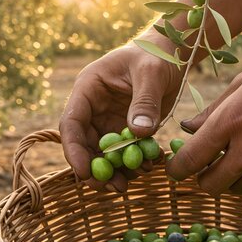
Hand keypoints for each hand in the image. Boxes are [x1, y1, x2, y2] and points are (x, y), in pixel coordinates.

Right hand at [60, 42, 182, 191]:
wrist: (170, 54)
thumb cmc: (156, 55)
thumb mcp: (151, 73)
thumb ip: (144, 101)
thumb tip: (138, 134)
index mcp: (87, 89)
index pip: (71, 124)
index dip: (74, 150)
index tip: (85, 173)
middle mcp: (94, 109)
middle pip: (85, 145)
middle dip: (96, 169)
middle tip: (113, 187)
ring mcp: (109, 121)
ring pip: (104, 154)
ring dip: (116, 171)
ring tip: (133, 180)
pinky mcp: (127, 130)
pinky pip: (125, 153)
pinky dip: (133, 164)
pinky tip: (148, 167)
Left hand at [166, 51, 241, 196]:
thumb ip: (212, 111)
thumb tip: (188, 129)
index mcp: (231, 122)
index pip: (190, 160)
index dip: (177, 169)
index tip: (177, 169)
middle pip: (210, 185)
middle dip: (205, 178)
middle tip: (209, 166)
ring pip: (238, 190)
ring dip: (234, 178)